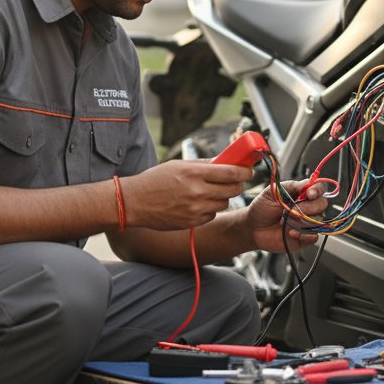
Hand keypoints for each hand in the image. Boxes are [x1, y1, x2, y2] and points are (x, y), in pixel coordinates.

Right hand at [120, 160, 251, 229]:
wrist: (134, 202)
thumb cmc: (155, 180)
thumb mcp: (178, 165)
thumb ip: (203, 164)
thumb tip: (225, 161)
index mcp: (194, 173)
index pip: (231, 172)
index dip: (245, 172)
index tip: (248, 171)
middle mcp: (197, 191)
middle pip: (233, 189)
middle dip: (237, 185)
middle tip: (234, 181)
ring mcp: (195, 209)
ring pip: (224, 203)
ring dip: (223, 198)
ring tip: (210, 192)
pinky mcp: (192, 222)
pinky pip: (212, 215)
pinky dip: (210, 210)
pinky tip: (198, 204)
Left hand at [246, 179, 328, 252]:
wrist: (252, 228)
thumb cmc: (262, 208)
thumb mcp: (274, 191)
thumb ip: (292, 186)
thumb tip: (308, 184)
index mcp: (301, 193)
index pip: (319, 188)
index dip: (317, 190)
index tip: (309, 194)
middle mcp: (307, 207)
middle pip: (322, 204)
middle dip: (309, 207)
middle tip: (293, 210)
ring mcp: (307, 223)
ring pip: (319, 221)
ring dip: (303, 222)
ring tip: (287, 222)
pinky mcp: (304, 237)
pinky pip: (314, 237)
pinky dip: (304, 235)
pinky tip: (291, 233)